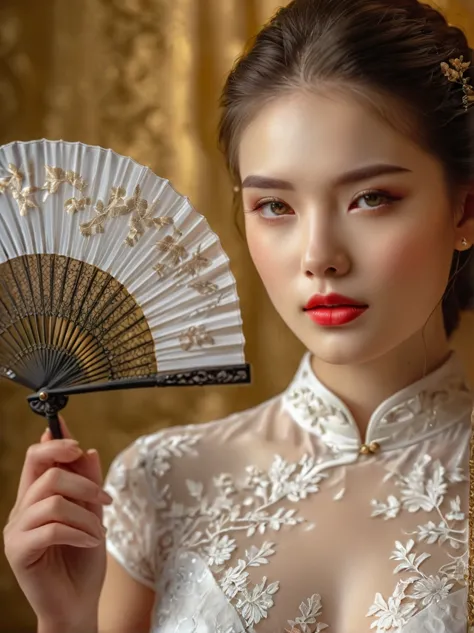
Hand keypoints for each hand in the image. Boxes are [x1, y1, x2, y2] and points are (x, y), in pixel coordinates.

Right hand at [3, 418, 112, 630]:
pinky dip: (79, 530)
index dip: (54, 440)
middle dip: (81, 479)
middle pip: (44, 469)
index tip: (71, 433)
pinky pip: (52, 526)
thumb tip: (88, 451)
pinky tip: (91, 541)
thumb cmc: (83, 558)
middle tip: (103, 497)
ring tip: (98, 529)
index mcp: (36, 497)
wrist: (77, 604)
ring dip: (85, 512)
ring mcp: (16, 530)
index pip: (37, 457)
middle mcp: (22, 509)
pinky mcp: (18, 551)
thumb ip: (88, 485)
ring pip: (52, 498)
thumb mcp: (93, 515)